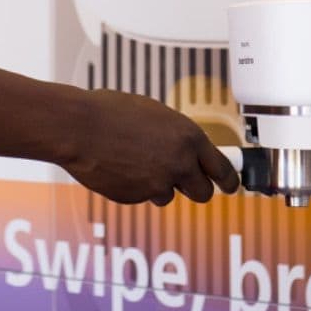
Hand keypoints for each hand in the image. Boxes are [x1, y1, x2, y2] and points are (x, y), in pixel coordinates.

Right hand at [58, 91, 240, 206]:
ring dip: (158, 185)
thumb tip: (184, 148)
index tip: (232, 185)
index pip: (222, 168)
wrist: (79, 128)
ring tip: (135, 162)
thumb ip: (175, 136)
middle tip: (186, 183)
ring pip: (168, 196)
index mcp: (188, 137)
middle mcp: (179, 164)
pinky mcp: (136, 197)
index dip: (229, 180)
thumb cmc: (111, 113)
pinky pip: (142, 196)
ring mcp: (157, 184)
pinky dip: (134, 187)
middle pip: (203, 193)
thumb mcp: (155, 114)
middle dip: (195, 189)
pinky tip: (118, 167)